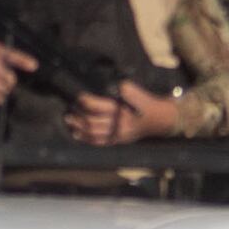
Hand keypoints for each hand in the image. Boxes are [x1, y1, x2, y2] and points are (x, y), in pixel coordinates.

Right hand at [0, 42, 31, 108]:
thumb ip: (4, 63)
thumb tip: (13, 80)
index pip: (11, 55)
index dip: (23, 60)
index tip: (34, 66)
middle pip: (8, 77)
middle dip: (9, 84)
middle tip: (6, 85)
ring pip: (0, 86)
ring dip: (2, 92)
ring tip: (0, 91)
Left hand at [63, 80, 193, 146]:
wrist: (159, 119)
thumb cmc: (145, 102)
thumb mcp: (135, 90)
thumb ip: (118, 88)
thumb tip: (101, 85)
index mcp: (121, 110)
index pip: (96, 106)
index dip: (85, 101)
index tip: (79, 97)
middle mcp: (119, 124)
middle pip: (91, 122)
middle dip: (78, 115)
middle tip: (70, 108)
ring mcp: (118, 135)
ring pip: (93, 133)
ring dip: (78, 127)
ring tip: (70, 120)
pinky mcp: (118, 141)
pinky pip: (99, 142)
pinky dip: (86, 139)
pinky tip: (77, 134)